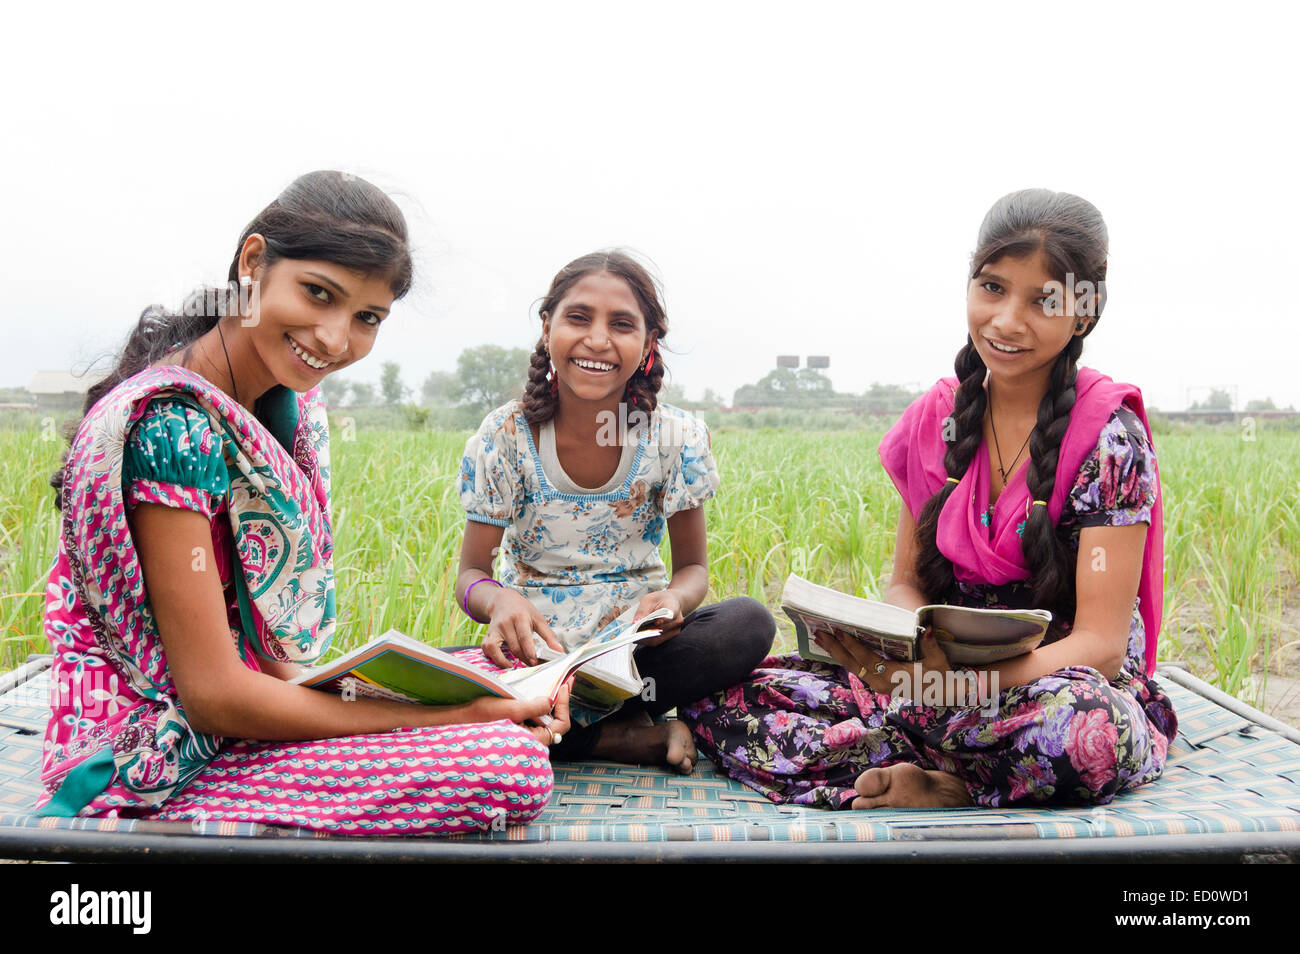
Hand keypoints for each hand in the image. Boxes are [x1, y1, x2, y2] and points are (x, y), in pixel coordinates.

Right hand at [451, 679, 572, 746]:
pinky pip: (532, 713)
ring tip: (553, 681)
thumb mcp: (510, 708)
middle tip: (564, 680)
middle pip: (555, 720)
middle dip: (560, 699)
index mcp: (532, 741)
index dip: (565, 704)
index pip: (560, 725)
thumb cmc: (480, 716)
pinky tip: (536, 687)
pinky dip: (537, 700)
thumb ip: (534, 707)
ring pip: (544, 716)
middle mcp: (529, 739)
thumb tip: (551, 701)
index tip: (564, 685)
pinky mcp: (514, 724)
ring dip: (550, 699)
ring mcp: (522, 732)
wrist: (456, 717)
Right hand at [484, 588, 562, 666]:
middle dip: (524, 659)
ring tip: (519, 665)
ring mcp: (494, 629)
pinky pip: (487, 649)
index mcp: (520, 617)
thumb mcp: (537, 618)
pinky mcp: (487, 635)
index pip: (524, 637)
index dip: (530, 651)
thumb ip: (548, 635)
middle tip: (534, 665)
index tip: (536, 662)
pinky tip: (505, 662)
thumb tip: (559, 651)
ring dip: (509, 661)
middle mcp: (505, 623)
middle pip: (514, 646)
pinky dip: (495, 658)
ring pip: (498, 649)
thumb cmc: (522, 610)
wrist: (502, 600)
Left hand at [633, 590, 685, 646]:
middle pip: (660, 629)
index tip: (654, 622)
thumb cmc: (659, 600)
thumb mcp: (649, 599)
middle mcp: (677, 621)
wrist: (670, 603)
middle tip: (632, 631)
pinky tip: (638, 637)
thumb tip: (635, 622)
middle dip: (645, 631)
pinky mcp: (670, 637)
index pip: (669, 616)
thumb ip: (643, 610)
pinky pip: (656, 642)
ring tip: (633, 634)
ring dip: (644, 637)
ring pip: (657, 638)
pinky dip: (646, 640)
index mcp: (674, 608)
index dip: (661, 621)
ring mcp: (675, 631)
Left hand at [815, 628, 958, 702]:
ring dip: (836, 653)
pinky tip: (836, 648)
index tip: (839, 632)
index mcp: (892, 677)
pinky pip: (857, 669)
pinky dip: (845, 657)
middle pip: (852, 664)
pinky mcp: (877, 683)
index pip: (867, 659)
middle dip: (835, 649)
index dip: (852, 646)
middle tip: (819, 633)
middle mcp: (880, 683)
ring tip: (821, 638)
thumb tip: (925, 630)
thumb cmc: (940, 676)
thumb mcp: (938, 661)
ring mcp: (877, 684)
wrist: (942, 695)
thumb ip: (930, 645)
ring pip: (852, 667)